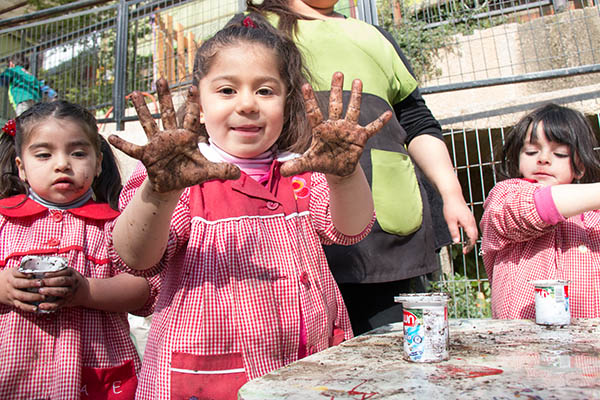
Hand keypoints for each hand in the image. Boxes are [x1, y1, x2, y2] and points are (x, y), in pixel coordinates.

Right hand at [0, 268, 44, 311]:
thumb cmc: (9, 277)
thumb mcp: (13, 271)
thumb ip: (24, 269)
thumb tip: (39, 263)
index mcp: (12, 275)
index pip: (17, 273)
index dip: (26, 273)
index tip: (34, 273)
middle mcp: (11, 284)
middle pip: (20, 284)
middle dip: (31, 283)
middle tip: (42, 283)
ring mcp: (12, 294)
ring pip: (22, 296)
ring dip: (33, 297)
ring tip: (44, 296)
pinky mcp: (13, 302)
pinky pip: (20, 306)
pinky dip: (28, 308)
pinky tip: (36, 309)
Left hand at [36, 268, 88, 311]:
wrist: (86, 292)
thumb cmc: (72, 280)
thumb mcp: (70, 273)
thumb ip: (59, 271)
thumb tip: (40, 267)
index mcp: (72, 274)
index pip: (63, 272)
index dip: (53, 273)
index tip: (43, 274)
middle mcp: (73, 282)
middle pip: (63, 281)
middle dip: (50, 281)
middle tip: (40, 282)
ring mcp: (71, 292)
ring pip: (62, 292)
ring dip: (50, 291)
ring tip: (40, 291)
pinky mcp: (67, 302)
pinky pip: (58, 304)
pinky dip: (49, 305)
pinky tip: (41, 306)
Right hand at [108, 78, 239, 192]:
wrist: (172, 185)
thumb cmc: (188, 174)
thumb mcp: (207, 172)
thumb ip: (223, 170)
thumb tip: (239, 172)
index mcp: (186, 137)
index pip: (191, 117)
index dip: (193, 104)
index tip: (193, 87)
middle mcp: (170, 136)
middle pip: (167, 113)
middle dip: (164, 96)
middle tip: (161, 79)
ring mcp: (157, 144)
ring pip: (149, 123)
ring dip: (142, 109)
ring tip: (134, 93)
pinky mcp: (147, 155)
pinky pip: (133, 149)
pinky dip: (123, 144)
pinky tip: (112, 137)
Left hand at [280, 72, 391, 176]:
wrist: (338, 169)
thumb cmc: (323, 162)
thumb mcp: (309, 163)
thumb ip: (295, 165)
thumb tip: (281, 170)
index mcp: (321, 129)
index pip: (313, 112)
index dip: (310, 100)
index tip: (305, 85)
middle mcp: (335, 125)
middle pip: (335, 104)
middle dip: (336, 89)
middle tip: (337, 73)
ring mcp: (348, 129)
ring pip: (353, 110)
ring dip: (355, 96)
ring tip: (357, 81)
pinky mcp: (360, 137)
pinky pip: (372, 128)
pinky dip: (379, 122)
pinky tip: (388, 114)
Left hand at [443, 196, 478, 253]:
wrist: (453, 195)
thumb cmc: (450, 208)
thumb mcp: (450, 221)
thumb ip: (454, 232)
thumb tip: (456, 242)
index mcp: (468, 223)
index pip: (472, 238)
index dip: (469, 246)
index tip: (464, 252)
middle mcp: (472, 221)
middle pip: (475, 236)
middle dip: (471, 244)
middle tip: (465, 250)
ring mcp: (471, 218)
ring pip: (474, 232)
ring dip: (471, 239)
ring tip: (466, 245)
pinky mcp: (469, 216)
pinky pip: (473, 228)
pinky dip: (471, 234)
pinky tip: (465, 235)